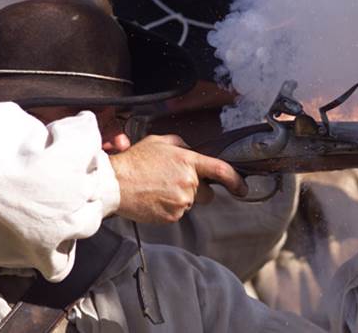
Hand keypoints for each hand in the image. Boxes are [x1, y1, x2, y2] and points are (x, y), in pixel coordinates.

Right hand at [109, 135, 247, 222]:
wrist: (114, 183)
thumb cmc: (135, 161)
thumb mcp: (160, 142)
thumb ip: (182, 146)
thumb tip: (192, 152)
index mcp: (189, 161)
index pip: (222, 171)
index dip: (236, 181)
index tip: (242, 188)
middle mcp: (189, 183)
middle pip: (207, 193)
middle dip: (197, 190)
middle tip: (174, 182)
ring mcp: (181, 202)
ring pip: (191, 203)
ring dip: (180, 198)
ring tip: (158, 188)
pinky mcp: (172, 216)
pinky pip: (178, 213)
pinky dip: (169, 208)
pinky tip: (154, 198)